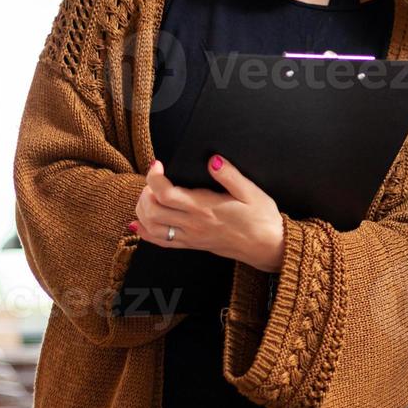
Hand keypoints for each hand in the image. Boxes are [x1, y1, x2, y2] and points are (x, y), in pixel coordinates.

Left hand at [128, 158, 285, 271]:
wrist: (268, 247)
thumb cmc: (262, 219)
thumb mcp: (251, 192)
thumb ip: (230, 175)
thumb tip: (213, 160)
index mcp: (205, 208)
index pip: (165, 193)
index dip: (154, 177)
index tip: (158, 164)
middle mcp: (193, 224)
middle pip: (151, 211)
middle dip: (145, 192)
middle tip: (154, 179)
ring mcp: (191, 237)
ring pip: (152, 228)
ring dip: (142, 210)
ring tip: (148, 195)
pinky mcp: (193, 245)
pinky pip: (161, 242)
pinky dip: (145, 233)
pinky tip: (139, 223)